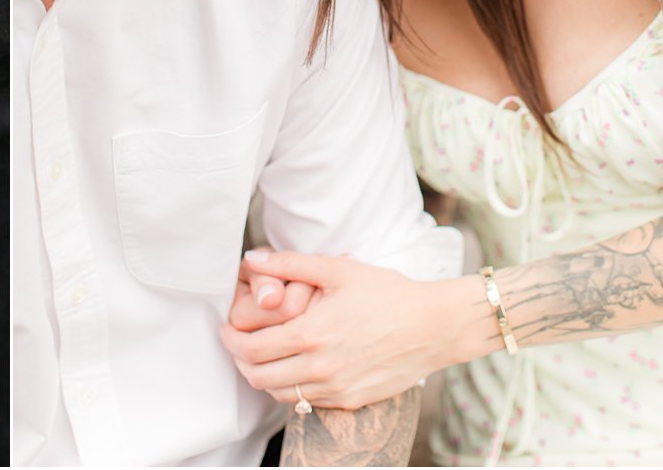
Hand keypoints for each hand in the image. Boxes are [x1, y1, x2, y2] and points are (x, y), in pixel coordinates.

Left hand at [219, 249, 454, 410]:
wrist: (435, 326)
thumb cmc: (388, 293)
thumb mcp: (337, 269)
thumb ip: (290, 264)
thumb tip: (251, 260)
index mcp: (312, 335)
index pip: (251, 349)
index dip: (230, 340)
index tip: (227, 329)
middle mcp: (321, 368)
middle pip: (259, 377)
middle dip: (240, 360)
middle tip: (238, 342)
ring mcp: (337, 389)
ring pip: (280, 395)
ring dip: (263, 376)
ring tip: (262, 355)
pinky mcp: (352, 400)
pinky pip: (308, 402)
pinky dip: (292, 388)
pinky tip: (295, 367)